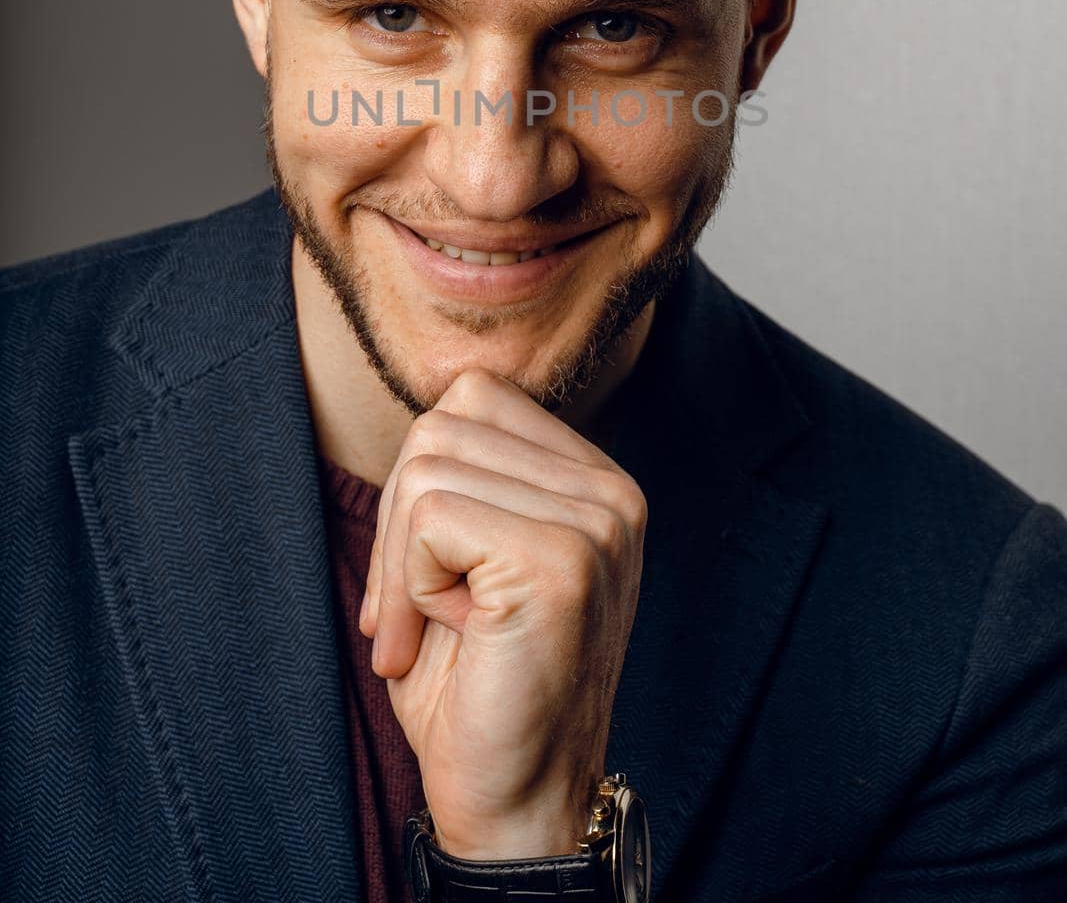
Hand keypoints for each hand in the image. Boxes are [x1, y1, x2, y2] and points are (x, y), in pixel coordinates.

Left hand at [358, 367, 646, 860]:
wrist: (516, 804)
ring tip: (439, 630)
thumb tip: (424, 403)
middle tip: (414, 616)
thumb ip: (465, 476)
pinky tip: (451, 639)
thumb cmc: (477, 688)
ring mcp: (596, 521)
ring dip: (402, 561)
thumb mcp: (469, 558)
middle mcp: (611, 490)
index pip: (474, 397)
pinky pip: (430, 513)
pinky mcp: (562, 559)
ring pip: (426, 464)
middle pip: (442, 423)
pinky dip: (411, 584)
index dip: (422, 479)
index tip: (423, 574)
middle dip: (397, 524)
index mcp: (595, 481)